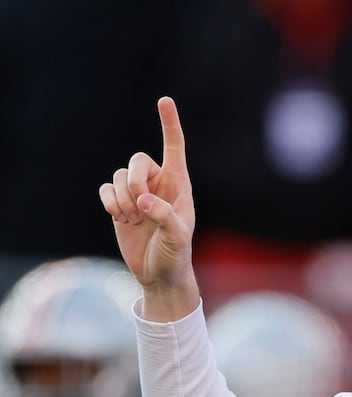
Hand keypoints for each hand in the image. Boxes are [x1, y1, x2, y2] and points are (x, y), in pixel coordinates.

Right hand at [99, 97, 199, 317]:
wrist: (159, 274)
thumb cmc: (177, 255)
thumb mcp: (178, 237)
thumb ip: (165, 216)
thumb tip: (143, 202)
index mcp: (179, 185)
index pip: (174, 148)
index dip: (169, 124)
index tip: (164, 100)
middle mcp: (158, 184)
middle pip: (135, 160)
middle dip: (134, 182)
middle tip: (141, 207)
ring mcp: (136, 193)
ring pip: (118, 177)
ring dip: (122, 200)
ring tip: (134, 220)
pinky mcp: (118, 204)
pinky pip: (105, 190)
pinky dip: (109, 203)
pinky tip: (121, 220)